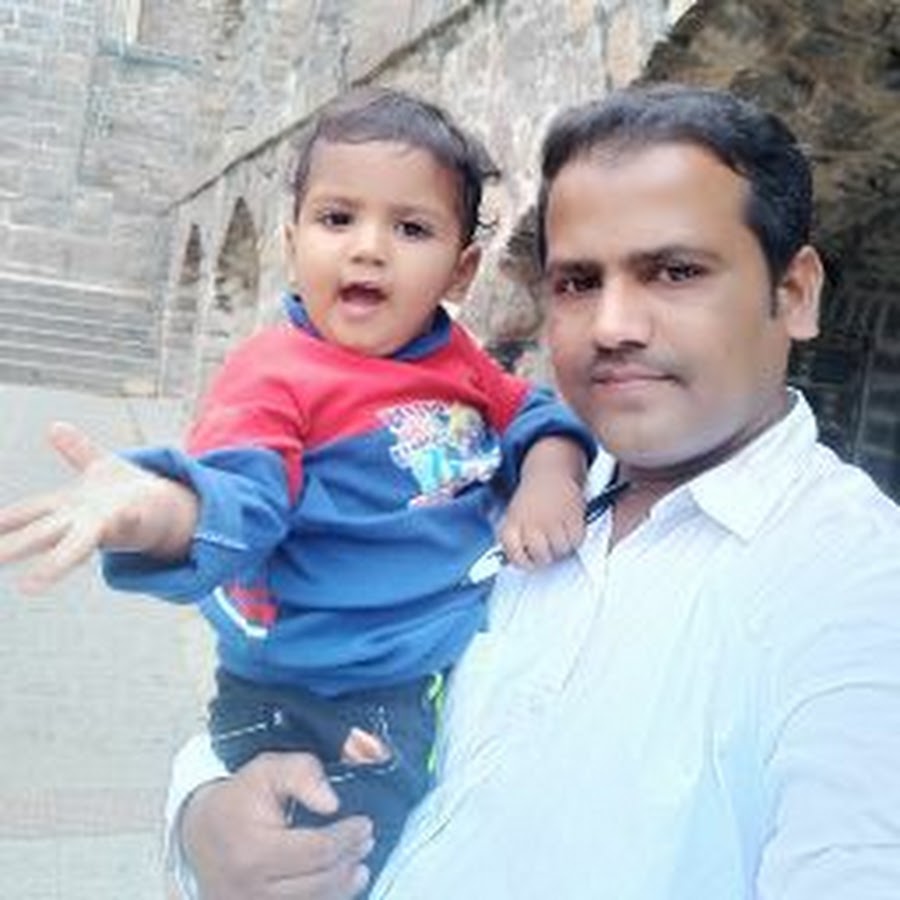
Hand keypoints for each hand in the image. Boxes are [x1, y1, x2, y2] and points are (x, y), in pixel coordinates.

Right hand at [0, 421, 197, 593]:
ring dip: (57, 561)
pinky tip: (128, 514)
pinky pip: (131, 521)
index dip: (4, 521)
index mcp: (68, 508)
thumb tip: (55, 427)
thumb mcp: (99, 465)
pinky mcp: (136, 521)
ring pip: (78, 543)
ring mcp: (107, 526)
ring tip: (31, 585)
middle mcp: (81, 522)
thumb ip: (77, 449)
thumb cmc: (127, 493)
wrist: (168, 510)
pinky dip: (128, 519)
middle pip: (43, 535)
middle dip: (15, 548)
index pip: (28, 513)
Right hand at [181, 752, 374, 899]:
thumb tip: (332, 803)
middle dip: (350, 860)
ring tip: (359, 866)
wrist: (199, 832)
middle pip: (319, 882)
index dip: (347, 838)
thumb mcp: (268, 769)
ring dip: (343, 886)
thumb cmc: (240, 798)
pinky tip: (338, 885)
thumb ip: (303, 774)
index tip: (365, 823)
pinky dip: (324, 899)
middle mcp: (249, 889)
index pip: (316, 850)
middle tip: (366, 841)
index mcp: (253, 851)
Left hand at [500, 437, 586, 567]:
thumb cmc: (531, 498)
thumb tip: (507, 563)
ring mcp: (553, 518)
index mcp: (513, 523)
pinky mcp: (573, 514)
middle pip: (540, 556)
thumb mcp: (514, 516)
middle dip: (544, 556)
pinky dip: (575, 539)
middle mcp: (532, 521)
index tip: (526, 559)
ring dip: (561, 548)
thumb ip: (513, 539)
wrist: (550, 471)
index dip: (522, 561)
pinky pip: (576, 540)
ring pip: (560, 550)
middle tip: (546, 547)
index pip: (515, 556)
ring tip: (558, 535)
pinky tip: (569, 529)